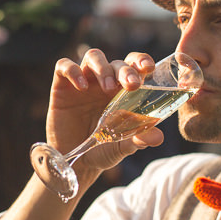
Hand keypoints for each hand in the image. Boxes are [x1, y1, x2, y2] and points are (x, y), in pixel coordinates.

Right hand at [46, 49, 163, 183]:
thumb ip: (139, 139)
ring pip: (93, 56)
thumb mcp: (124, 146)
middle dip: (126, 70)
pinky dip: (73, 71)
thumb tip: (158, 137)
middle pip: (117, 62)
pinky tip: (81, 87)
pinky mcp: (62, 86)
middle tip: (132, 84)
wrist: (75, 162)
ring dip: (103, 68)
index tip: (148, 68)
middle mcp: (105, 81)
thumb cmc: (103, 149)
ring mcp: (84, 81)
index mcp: (123, 90)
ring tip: (107, 88)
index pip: (135, 65)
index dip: (141, 61)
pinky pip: (64, 66)